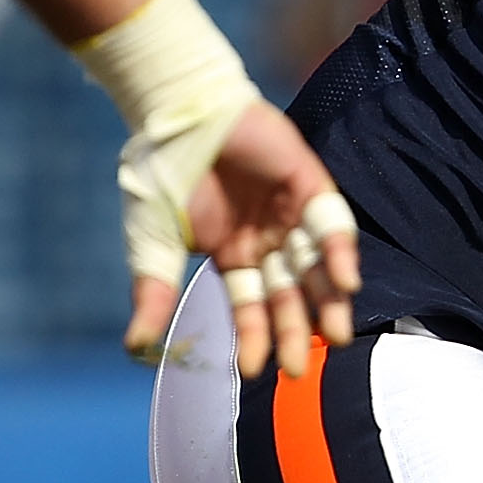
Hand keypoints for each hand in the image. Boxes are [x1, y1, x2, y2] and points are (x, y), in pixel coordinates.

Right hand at [124, 101, 360, 379]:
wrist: (175, 109)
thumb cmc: (160, 172)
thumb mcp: (154, 241)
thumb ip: (153, 293)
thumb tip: (136, 349)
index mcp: (235, 256)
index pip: (251, 306)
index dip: (254, 337)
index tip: (255, 372)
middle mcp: (268, 241)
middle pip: (289, 295)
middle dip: (295, 331)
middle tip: (300, 369)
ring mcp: (291, 214)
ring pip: (316, 268)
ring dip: (327, 302)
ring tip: (334, 337)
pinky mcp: (309, 184)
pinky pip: (331, 225)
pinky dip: (339, 254)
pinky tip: (346, 284)